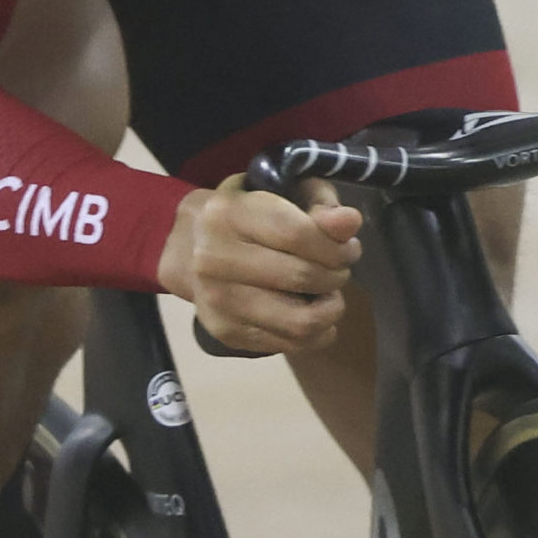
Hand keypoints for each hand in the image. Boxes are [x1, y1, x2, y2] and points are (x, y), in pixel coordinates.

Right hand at [158, 175, 362, 355]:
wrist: (188, 248)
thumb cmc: (247, 214)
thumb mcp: (282, 193)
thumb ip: (320, 203)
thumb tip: (349, 223)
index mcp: (227, 215)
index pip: (298, 234)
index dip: (336, 245)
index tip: (349, 248)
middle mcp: (214, 259)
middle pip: (302, 277)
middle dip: (337, 275)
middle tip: (338, 269)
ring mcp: (217, 300)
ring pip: (300, 321)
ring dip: (330, 309)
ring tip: (328, 294)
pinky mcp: (225, 331)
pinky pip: (290, 344)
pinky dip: (317, 332)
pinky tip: (312, 312)